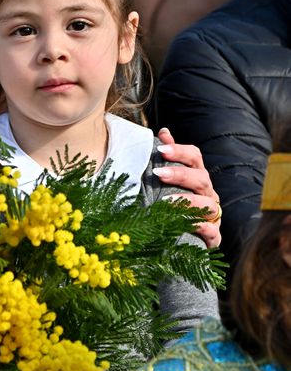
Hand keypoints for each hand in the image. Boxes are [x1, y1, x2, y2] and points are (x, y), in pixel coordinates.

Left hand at [154, 128, 221, 248]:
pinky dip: (200, 227)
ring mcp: (213, 215)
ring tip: (165, 202)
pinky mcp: (213, 236)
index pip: (195, 157)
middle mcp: (208, 193)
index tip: (160, 149)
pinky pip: (211, 231)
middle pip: (201, 178)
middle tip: (158, 173)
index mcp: (198, 177)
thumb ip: (169, 157)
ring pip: (207, 204)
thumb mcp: (172, 181)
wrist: (189, 238)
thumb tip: (164, 132)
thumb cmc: (178, 203)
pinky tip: (186, 225)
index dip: (179, 151)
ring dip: (187, 202)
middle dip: (180, 174)